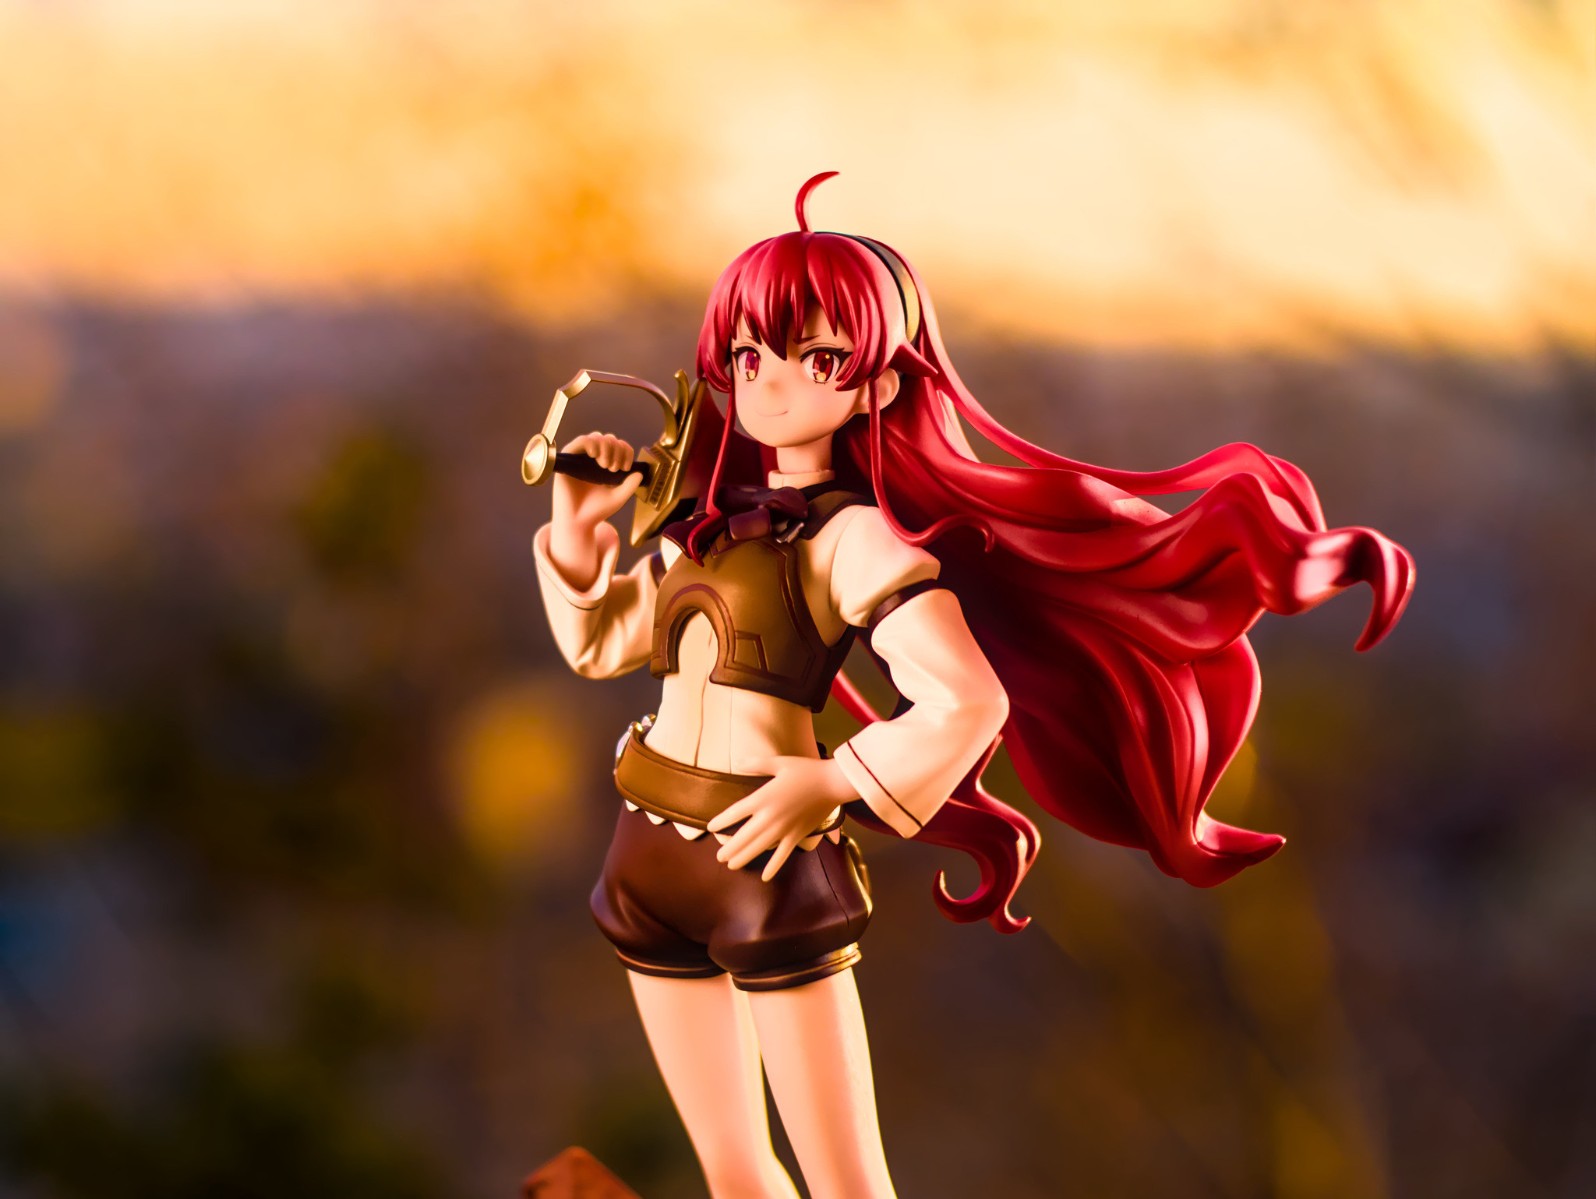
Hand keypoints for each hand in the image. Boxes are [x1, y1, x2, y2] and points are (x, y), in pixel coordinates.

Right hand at [548, 432, 642, 588]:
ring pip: (596, 437)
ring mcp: (580, 458)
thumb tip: (640, 472)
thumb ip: (630, 485)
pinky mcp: (568, 460)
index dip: (626, 451)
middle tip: (614, 469)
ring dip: (606, 447)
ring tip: (606, 466)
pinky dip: (590, 443)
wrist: (579, 522)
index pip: (618, 446)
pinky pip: (580, 441)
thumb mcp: (618, 497)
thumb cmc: (596, 510)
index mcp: (605, 465)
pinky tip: (594, 455)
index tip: (626, 467)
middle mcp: (592, 459)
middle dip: (616, 450)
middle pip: (608, 439)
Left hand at [707, 756, 858, 881]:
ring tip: (731, 865)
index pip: (735, 812)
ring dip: (744, 858)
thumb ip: (757, 763)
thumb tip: (738, 762)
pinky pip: (782, 854)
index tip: (710, 828)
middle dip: (729, 848)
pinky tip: (765, 877)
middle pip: (743, 836)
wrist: (832, 783)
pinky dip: (774, 867)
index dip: (721, 821)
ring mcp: (783, 828)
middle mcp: (770, 816)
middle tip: (718, 857)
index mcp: (763, 797)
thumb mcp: (779, 762)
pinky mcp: (797, 836)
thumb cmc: (806, 770)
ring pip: (759, 848)